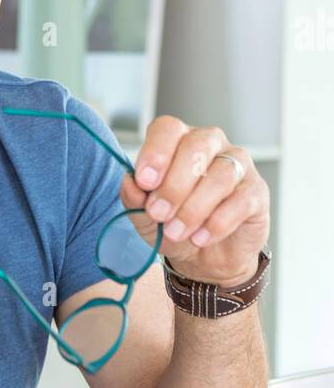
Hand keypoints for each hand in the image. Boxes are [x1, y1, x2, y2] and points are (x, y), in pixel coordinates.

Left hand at [120, 116, 269, 288]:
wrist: (205, 258)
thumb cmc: (173, 226)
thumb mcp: (145, 217)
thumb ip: (134, 199)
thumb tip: (130, 183)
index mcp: (177, 141)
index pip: (167, 129)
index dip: (155, 152)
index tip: (144, 182)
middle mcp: (210, 144)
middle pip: (196, 147)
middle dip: (174, 185)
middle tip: (159, 214)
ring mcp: (237, 165)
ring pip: (220, 174)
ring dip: (194, 208)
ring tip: (177, 232)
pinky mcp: (256, 191)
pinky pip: (241, 200)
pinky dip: (217, 223)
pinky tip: (201, 237)